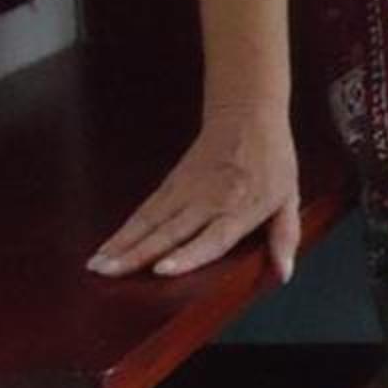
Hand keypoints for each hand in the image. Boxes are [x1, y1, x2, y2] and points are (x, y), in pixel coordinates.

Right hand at [87, 104, 300, 281]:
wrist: (247, 114)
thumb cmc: (272, 159)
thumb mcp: (289, 197)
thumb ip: (285, 235)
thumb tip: (284, 273)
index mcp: (241, 208)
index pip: (212, 238)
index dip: (187, 255)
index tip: (161, 269)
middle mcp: (209, 201)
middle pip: (170, 232)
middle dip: (138, 254)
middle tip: (111, 273)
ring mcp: (187, 191)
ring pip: (150, 221)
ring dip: (122, 243)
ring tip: (98, 265)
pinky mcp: (173, 182)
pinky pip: (146, 209)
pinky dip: (125, 228)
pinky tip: (107, 246)